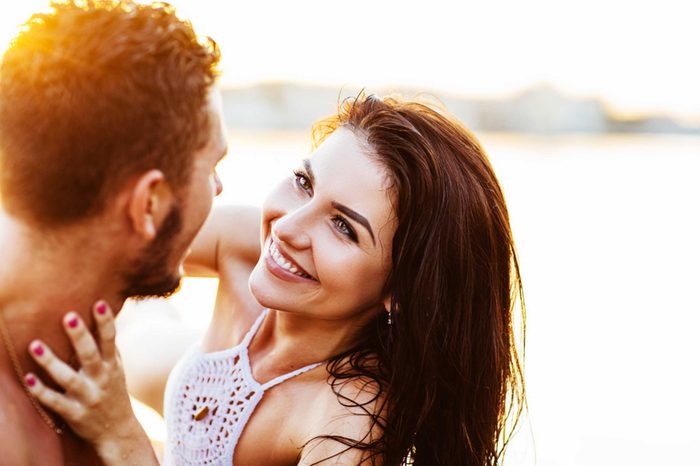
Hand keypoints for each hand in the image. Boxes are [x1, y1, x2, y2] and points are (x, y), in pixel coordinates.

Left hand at [25, 301, 157, 464]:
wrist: (118, 431)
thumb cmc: (113, 392)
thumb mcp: (116, 369)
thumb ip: (109, 347)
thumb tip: (105, 317)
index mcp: (111, 366)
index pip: (110, 340)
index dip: (106, 322)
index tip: (99, 303)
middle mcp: (101, 380)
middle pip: (90, 356)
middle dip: (80, 337)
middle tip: (69, 317)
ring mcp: (88, 398)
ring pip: (68, 379)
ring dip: (51, 363)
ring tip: (35, 345)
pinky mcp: (75, 414)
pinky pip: (56, 402)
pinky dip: (41, 391)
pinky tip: (28, 379)